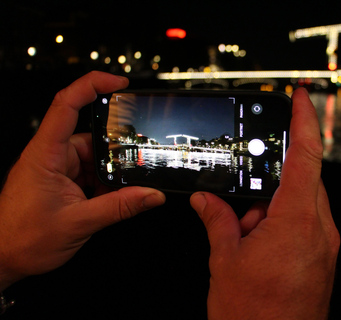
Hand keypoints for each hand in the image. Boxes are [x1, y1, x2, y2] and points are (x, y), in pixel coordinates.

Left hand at [0, 71, 165, 290]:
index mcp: (45, 155)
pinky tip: (109, 199)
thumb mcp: (78, 223)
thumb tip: (151, 195)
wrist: (2, 259)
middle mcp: (51, 156)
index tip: (118, 83)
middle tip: (135, 166)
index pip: (66, 104)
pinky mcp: (62, 181)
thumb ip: (119, 207)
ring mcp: (57, 169)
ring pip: (94, 159)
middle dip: (115, 153)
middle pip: (92, 138)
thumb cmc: (22, 239)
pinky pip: (90, 174)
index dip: (92, 85)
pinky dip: (103, 185)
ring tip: (118, 193)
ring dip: (109, 175)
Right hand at [190, 88, 339, 319]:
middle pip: (300, 180)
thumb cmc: (255, 316)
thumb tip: (205, 201)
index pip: (307, 155)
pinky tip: (254, 245)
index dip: (304, 120)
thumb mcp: (225, 261)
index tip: (300, 98)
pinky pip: (301, 223)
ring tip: (243, 235)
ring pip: (298, 202)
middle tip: (240, 203)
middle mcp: (319, 229)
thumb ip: (217, 220)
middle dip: (268, 182)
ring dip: (268, 208)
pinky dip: (277, 223)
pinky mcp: (320, 257)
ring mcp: (323, 244)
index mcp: (297, 221)